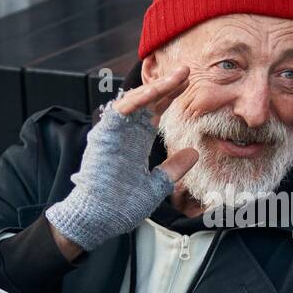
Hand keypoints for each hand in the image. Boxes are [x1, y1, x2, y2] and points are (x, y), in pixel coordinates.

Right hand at [44, 66, 199, 253]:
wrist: (99, 221)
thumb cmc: (121, 207)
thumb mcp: (156, 186)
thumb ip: (173, 169)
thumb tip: (194, 153)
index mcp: (135, 143)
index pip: (154, 112)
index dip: (170, 97)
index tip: (189, 84)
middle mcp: (124, 134)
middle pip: (147, 102)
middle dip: (166, 86)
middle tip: (187, 71)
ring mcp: (113, 134)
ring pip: (134, 102)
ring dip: (155, 88)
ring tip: (177, 77)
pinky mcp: (103, 137)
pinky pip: (119, 113)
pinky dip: (136, 101)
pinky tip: (154, 92)